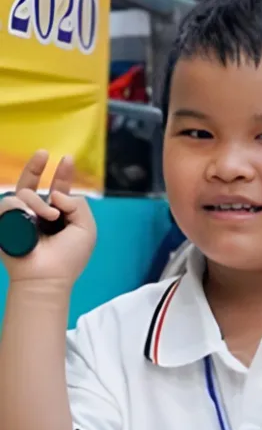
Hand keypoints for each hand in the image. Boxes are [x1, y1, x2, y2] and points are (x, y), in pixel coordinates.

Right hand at [0, 150, 95, 285]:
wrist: (48, 276)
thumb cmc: (69, 257)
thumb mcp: (86, 228)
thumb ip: (78, 204)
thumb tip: (55, 192)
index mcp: (58, 216)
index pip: (58, 190)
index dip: (63, 174)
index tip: (67, 159)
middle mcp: (37, 214)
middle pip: (33, 183)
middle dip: (37, 165)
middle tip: (44, 153)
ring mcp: (19, 217)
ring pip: (24, 192)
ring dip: (39, 202)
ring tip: (49, 217)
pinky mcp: (5, 222)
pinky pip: (9, 202)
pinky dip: (22, 208)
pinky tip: (32, 218)